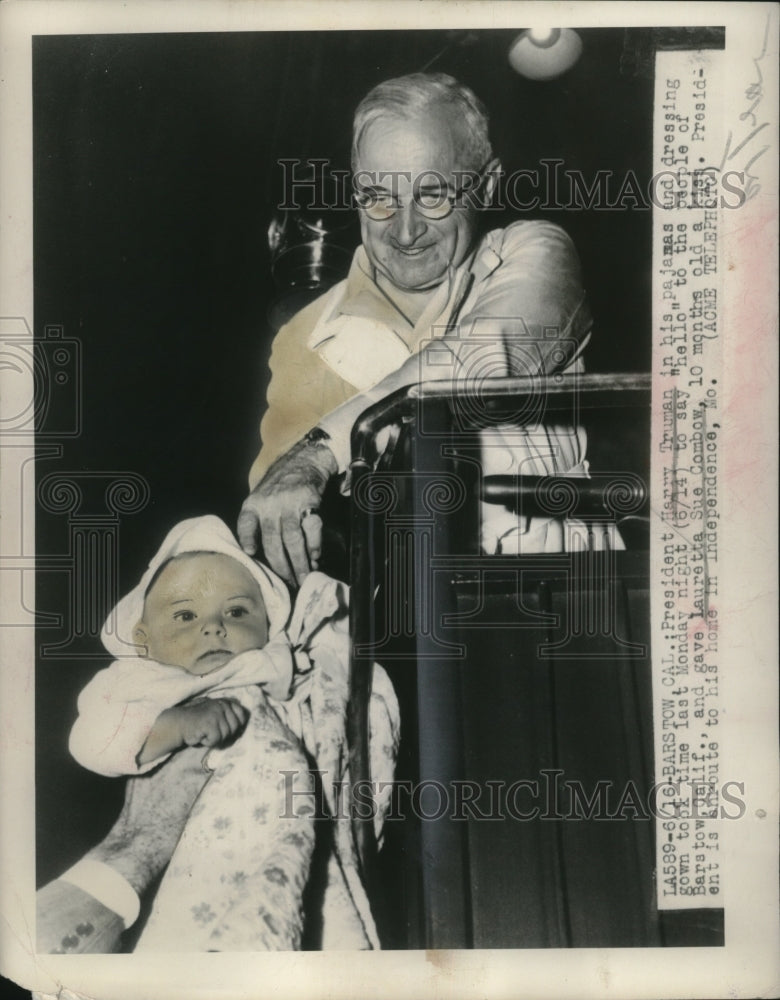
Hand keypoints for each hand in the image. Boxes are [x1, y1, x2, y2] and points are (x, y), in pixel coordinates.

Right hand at [176, 697, 248, 747]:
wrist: (177, 723)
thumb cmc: (197, 721)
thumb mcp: (214, 713)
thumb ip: (227, 714)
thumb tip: (242, 725)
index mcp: (224, 702)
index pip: (242, 715)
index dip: (235, 725)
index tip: (223, 728)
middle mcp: (222, 705)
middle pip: (235, 728)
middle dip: (223, 734)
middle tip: (210, 730)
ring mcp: (216, 713)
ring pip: (226, 735)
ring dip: (214, 738)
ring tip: (204, 732)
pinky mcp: (210, 723)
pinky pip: (216, 739)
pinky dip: (208, 741)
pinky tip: (200, 735)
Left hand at [237, 437, 337, 585]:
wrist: (302, 461)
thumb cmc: (279, 487)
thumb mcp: (259, 499)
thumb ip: (255, 522)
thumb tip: (253, 554)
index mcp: (253, 504)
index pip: (245, 524)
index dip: (247, 540)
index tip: (251, 554)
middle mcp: (269, 504)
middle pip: (273, 542)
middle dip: (282, 567)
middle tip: (289, 583)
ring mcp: (289, 503)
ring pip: (293, 540)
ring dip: (299, 562)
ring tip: (304, 577)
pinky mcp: (309, 501)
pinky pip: (311, 529)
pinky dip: (314, 545)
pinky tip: (315, 557)